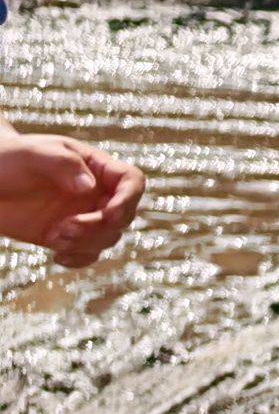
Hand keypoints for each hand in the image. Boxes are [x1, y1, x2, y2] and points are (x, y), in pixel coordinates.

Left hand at [0, 132, 142, 265]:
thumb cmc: (7, 158)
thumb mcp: (33, 153)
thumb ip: (64, 164)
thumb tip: (90, 186)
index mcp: (95, 167)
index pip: (131, 181)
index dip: (128, 199)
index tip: (108, 214)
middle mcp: (94, 193)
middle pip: (123, 216)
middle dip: (98, 227)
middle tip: (64, 227)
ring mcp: (81, 216)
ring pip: (107, 238)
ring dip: (86, 244)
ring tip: (55, 237)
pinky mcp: (64, 236)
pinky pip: (87, 255)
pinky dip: (78, 260)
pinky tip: (57, 256)